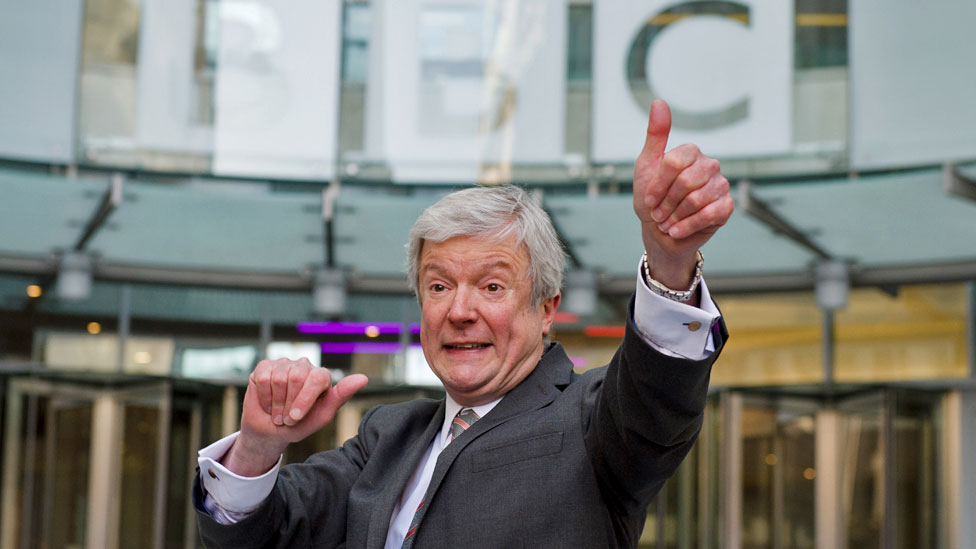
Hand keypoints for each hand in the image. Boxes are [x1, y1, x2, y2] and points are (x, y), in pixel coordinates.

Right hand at [222, 357, 368, 476]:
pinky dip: (264, 397)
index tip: (296, 418)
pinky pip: (263, 379)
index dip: (304, 400)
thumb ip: (341, 396)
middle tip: (287, 418)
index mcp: (321, 376)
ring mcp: (284, 364)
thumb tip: (363, 378)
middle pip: (296, 378)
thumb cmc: (300, 425)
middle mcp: (304, 365)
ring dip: (276, 403)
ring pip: (279, 379)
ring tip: (278, 412)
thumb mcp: (322, 415)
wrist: (271, 433)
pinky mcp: (265, 366)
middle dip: (288, 404)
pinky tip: (267, 402)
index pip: (317, 378)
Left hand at [633, 99, 733, 288]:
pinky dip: (687, 226)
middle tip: (658, 215)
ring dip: (675, 217)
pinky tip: (677, 231)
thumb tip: (659, 102)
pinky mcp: (727, 206)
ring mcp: (721, 185)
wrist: (661, 231)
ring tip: (668, 222)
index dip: (657, 185)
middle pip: (685, 182)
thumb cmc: (652, 198)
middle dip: (666, 204)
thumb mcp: (646, 166)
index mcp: (691, 152)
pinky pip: (709, 215)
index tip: (648, 200)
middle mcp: (709, 165)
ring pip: (696, 200)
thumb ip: (655, 135)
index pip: (673, 163)